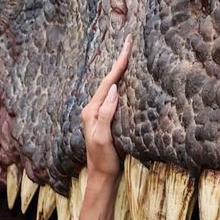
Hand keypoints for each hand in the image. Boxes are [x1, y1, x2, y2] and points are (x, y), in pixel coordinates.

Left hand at [79, 35, 131, 182]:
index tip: (128, 47)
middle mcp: (92, 109)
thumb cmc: (102, 159)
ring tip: (127, 55)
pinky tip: (126, 81)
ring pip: (110, 87)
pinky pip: (113, 96)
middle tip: (129, 42)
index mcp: (91, 110)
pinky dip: (120, 84)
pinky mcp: (105, 119)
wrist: (101, 176)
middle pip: (108, 80)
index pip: (107, 82)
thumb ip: (106, 114)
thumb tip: (114, 89)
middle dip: (119, 61)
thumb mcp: (104, 137)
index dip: (119, 64)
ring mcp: (98, 114)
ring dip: (119, 71)